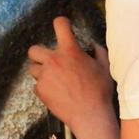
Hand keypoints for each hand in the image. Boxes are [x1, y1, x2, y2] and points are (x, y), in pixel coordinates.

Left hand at [28, 16, 112, 130]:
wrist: (90, 115)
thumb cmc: (99, 91)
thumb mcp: (105, 68)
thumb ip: (99, 52)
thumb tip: (94, 46)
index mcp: (71, 51)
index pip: (60, 25)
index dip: (61, 23)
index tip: (62, 26)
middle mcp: (54, 61)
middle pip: (33, 50)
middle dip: (39, 54)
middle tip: (50, 61)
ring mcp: (45, 76)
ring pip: (33, 69)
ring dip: (42, 72)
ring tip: (54, 80)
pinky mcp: (40, 91)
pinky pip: (37, 85)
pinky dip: (45, 88)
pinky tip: (57, 93)